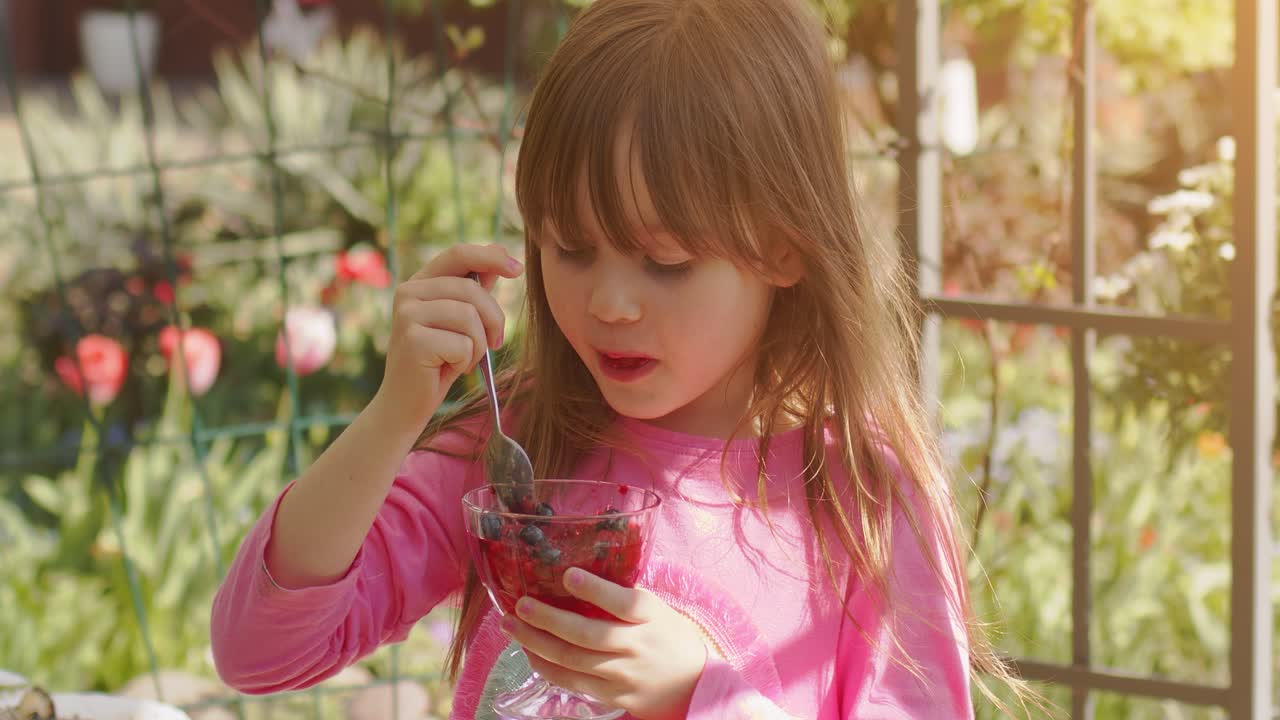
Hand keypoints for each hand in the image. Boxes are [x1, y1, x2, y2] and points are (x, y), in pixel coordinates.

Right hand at [373, 243, 522, 430]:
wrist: (407, 403)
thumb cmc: (438, 360)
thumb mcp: (460, 320)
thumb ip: (475, 288)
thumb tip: (499, 251)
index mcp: (419, 282)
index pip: (458, 254)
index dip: (490, 256)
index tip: (517, 269)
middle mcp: (408, 293)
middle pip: (471, 290)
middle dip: (494, 318)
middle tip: (495, 342)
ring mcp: (407, 315)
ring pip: (469, 317)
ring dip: (479, 344)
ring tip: (466, 358)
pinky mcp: (413, 340)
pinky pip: (463, 343)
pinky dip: (467, 360)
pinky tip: (451, 368)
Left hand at [502, 568, 709, 719]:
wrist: (693, 686)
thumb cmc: (669, 637)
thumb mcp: (658, 609)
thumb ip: (624, 594)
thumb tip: (581, 568)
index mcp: (651, 616)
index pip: (624, 602)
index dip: (595, 589)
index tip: (567, 575)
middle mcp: (638, 646)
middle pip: (589, 634)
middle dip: (549, 619)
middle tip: (520, 605)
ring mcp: (624, 674)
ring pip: (573, 661)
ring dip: (537, 643)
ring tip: (512, 626)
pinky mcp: (613, 696)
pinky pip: (573, 682)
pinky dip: (547, 667)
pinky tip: (529, 651)